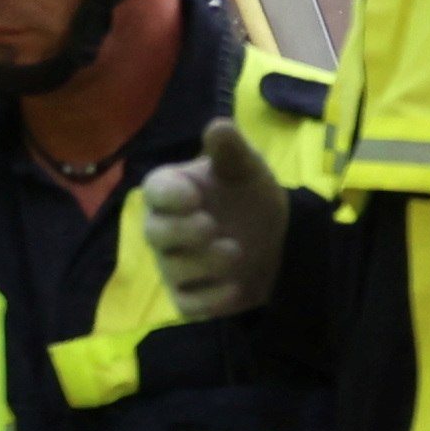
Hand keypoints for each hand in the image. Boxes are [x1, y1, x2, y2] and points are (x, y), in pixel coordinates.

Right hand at [150, 116, 290, 322]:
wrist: (275, 239)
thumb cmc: (249, 195)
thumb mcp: (248, 169)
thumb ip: (232, 150)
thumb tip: (219, 126)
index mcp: (173, 191)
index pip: (154, 190)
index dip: (169, 195)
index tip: (195, 195)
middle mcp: (165, 229)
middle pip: (154, 232)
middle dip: (181, 231)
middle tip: (211, 226)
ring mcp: (174, 265)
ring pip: (173, 270)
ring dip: (205, 263)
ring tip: (237, 251)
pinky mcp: (188, 297)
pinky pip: (188, 305)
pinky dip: (212, 300)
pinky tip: (236, 288)